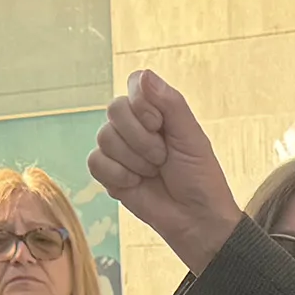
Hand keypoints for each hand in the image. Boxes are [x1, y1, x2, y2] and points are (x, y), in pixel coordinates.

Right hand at [91, 70, 243, 273]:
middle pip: (114, 110)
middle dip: (141, 139)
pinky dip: (119, 175)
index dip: (143, 105)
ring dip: (134, 160)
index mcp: (157, 110)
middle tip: (163, 158)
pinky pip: (95, 162)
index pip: (135, 84)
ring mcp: (119, 148)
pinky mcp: (108, 172)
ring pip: (104, 137)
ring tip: (154, 172)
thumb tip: (144, 75)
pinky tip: (136, 183)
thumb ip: (170, 103)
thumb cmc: (199, 177)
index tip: (161, 126)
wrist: (195, 219)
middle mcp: (134, 124)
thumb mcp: (192, 136)